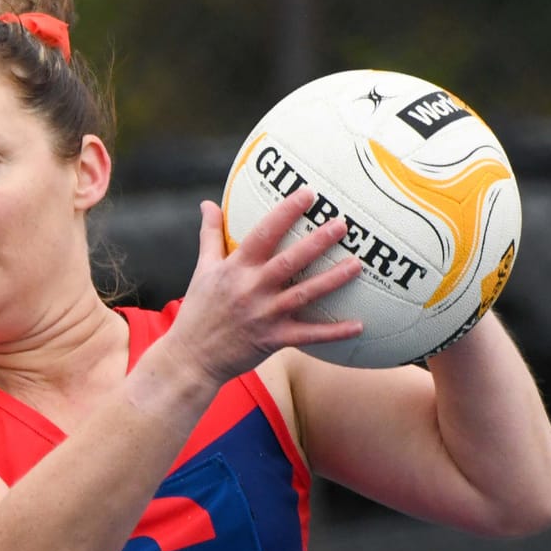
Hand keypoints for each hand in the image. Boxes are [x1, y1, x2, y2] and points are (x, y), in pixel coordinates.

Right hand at [167, 188, 365, 387]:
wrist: (191, 357)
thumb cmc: (198, 311)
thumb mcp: (202, 270)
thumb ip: (210, 235)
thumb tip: (208, 204)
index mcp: (235, 269)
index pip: (263, 234)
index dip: (286, 212)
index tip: (308, 193)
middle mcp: (251, 289)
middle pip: (289, 261)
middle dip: (317, 242)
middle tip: (342, 224)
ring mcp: (264, 315)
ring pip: (304, 294)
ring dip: (332, 280)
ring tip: (357, 265)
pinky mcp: (273, 339)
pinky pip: (308, 335)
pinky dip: (333, 332)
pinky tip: (359, 325)